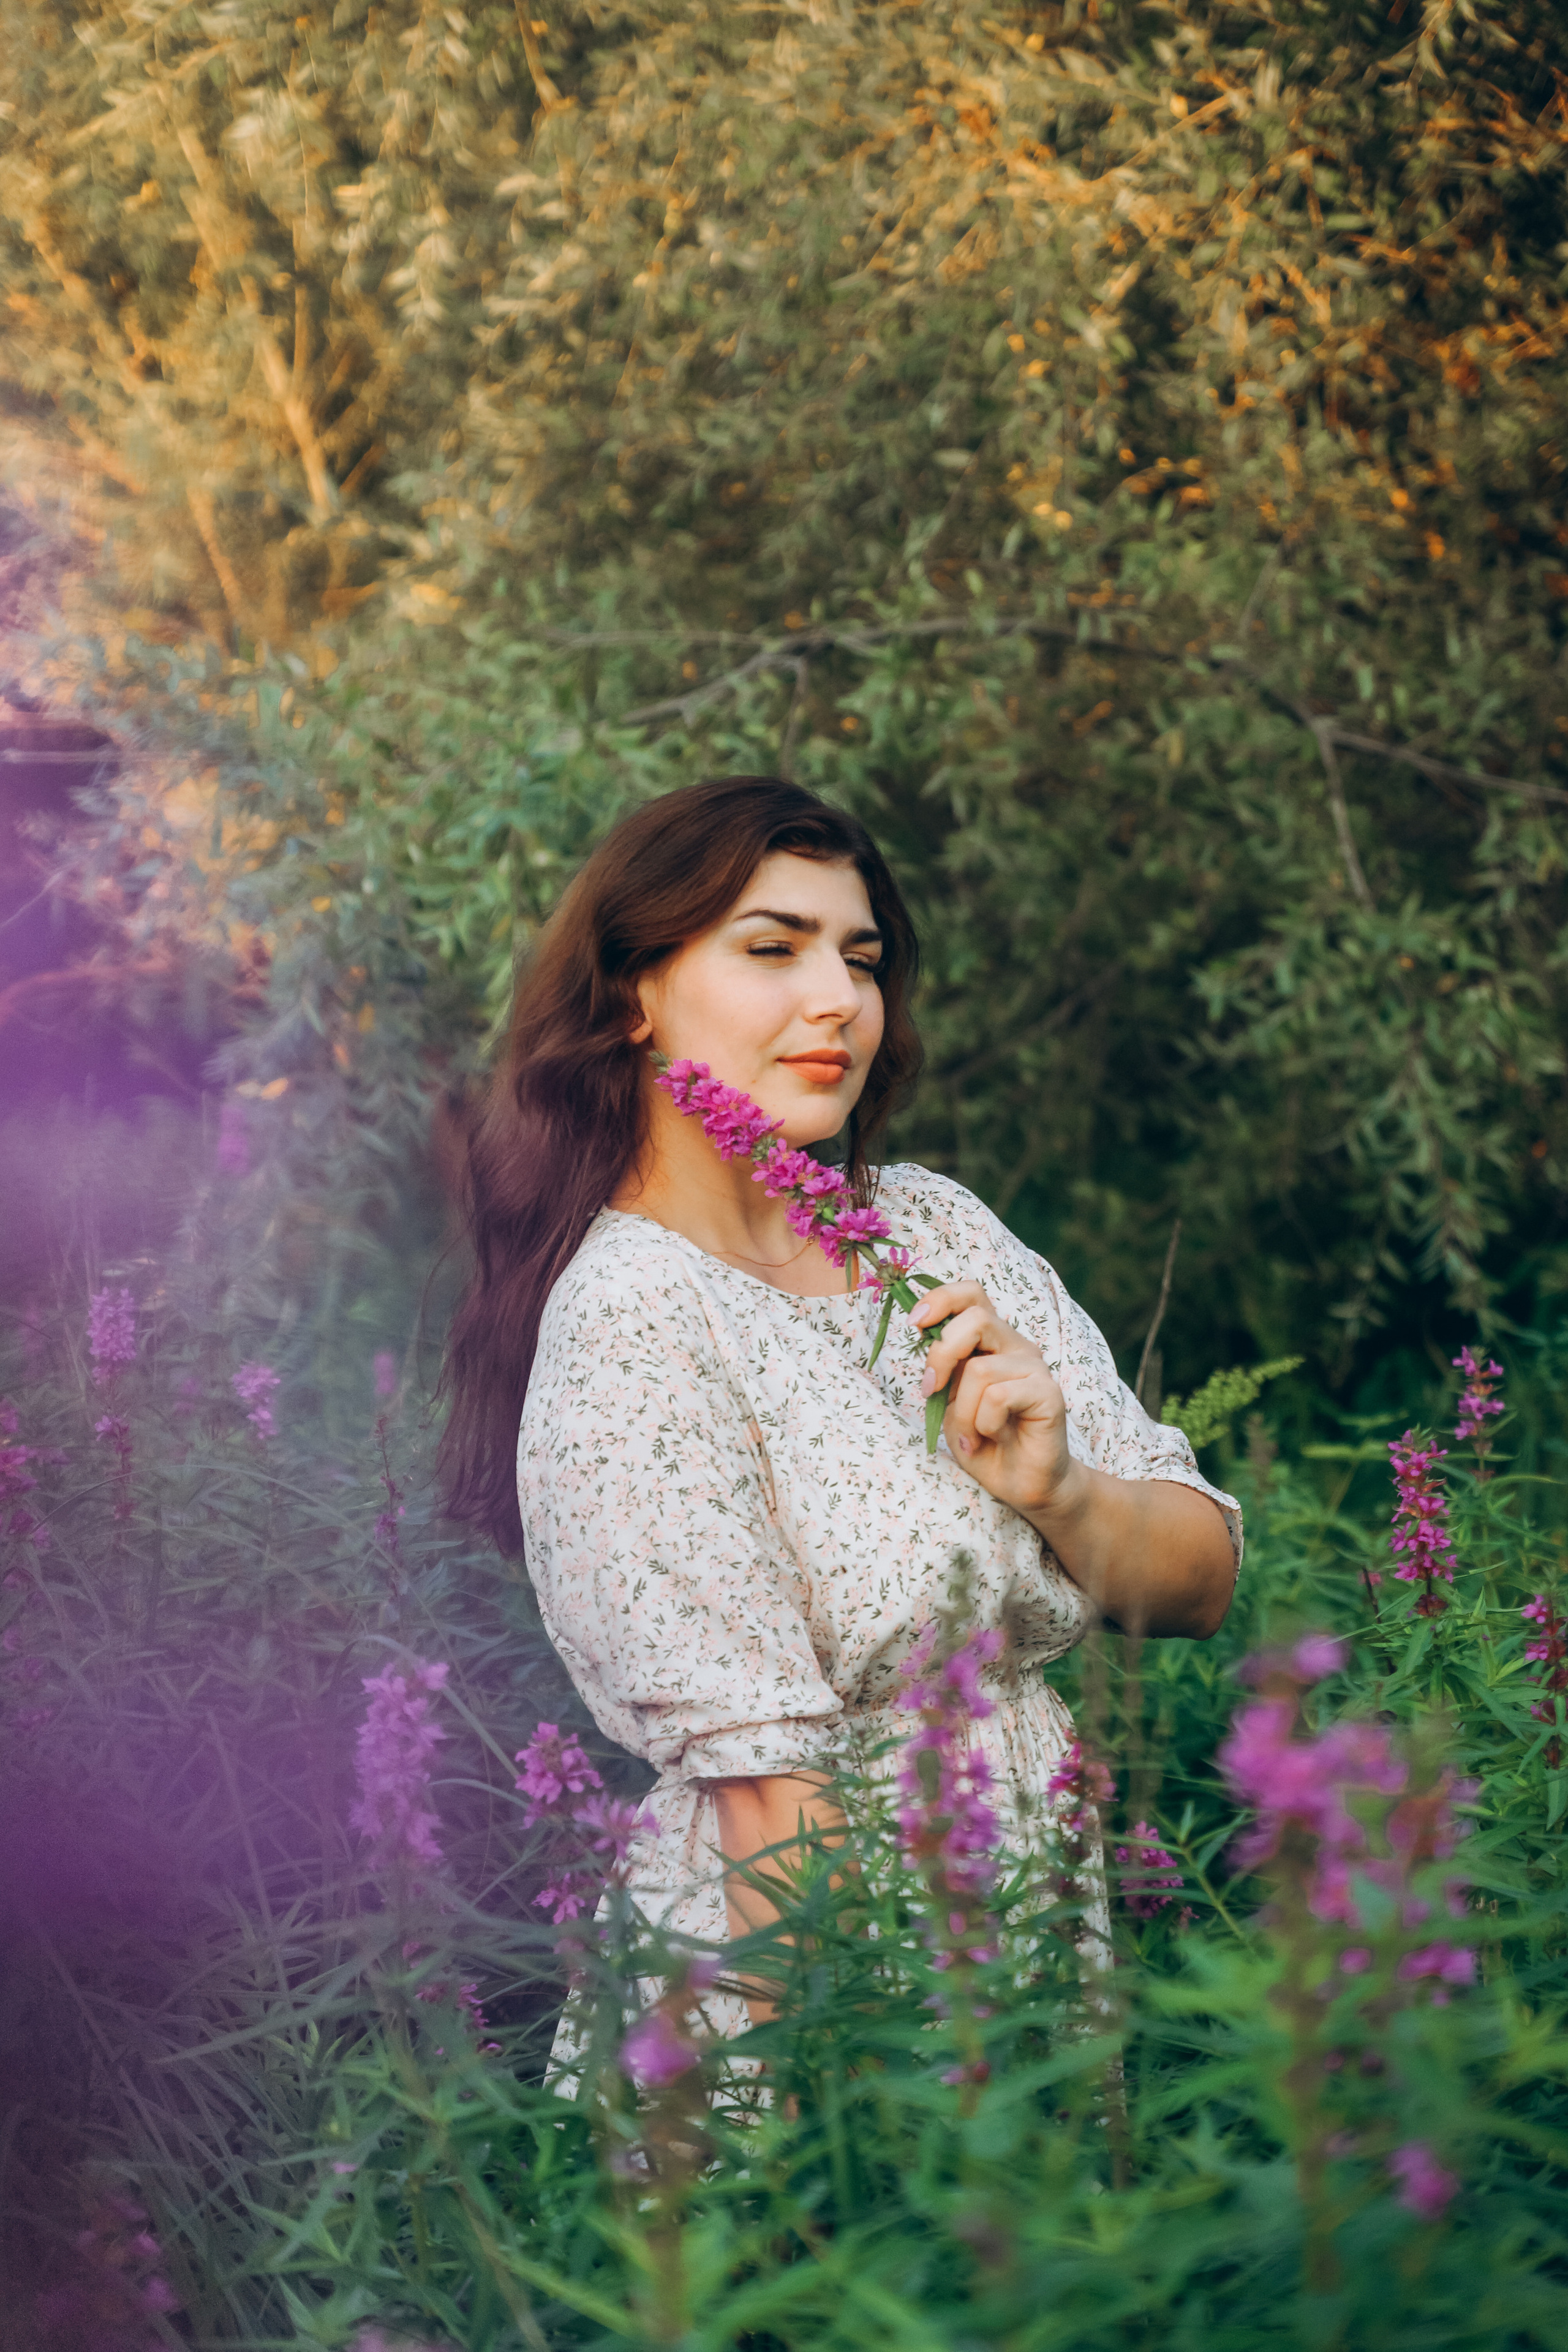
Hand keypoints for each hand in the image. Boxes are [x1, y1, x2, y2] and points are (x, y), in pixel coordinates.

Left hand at [911, 1280, 1082, 1521]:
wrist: (1021, 1484)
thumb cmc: (984, 1442)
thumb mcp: (950, 1401)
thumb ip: (943, 1368)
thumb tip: (926, 1334)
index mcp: (992, 1342)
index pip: (972, 1294)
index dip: (941, 1298)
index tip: (916, 1323)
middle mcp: (1016, 1347)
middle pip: (976, 1317)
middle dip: (942, 1353)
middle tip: (931, 1390)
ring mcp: (1035, 1368)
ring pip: (980, 1369)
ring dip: (964, 1411)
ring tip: (971, 1435)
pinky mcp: (1049, 1393)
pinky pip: (999, 1396)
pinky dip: (983, 1423)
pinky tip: (989, 1437)